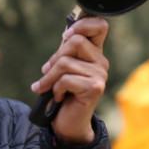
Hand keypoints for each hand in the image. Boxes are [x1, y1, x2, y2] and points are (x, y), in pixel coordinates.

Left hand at [31, 17, 108, 143]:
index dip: (83, 24)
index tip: (66, 35)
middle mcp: (101, 62)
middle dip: (55, 58)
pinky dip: (56, 89)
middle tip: (47, 72)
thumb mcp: (63, 69)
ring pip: (66, 62)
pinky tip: (59, 97)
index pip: (100, 26)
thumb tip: (66, 32)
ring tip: (48, 88)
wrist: (68, 123)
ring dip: (50, 77)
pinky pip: (66, 79)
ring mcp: (100, 75)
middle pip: (75, 41)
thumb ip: (66, 51)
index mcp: (95, 53)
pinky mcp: (95, 88)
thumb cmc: (64, 94)